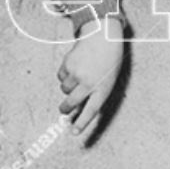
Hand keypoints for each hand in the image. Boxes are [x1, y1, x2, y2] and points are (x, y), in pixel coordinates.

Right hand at [58, 17, 125, 134]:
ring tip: (79, 74)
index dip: (82, 123)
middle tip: (63, 110)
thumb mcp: (107, 78)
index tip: (73, 133)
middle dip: (65, 108)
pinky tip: (75, 65)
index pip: (91, 110)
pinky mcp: (68, 64)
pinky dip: (65, 74)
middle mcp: (89, 82)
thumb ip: (95, 92)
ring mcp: (78, 73)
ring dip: (68, 86)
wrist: (103, 36)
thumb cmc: (108, 59)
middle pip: (71, 102)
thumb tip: (79, 107)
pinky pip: (60, 76)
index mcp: (103, 88)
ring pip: (64, 89)